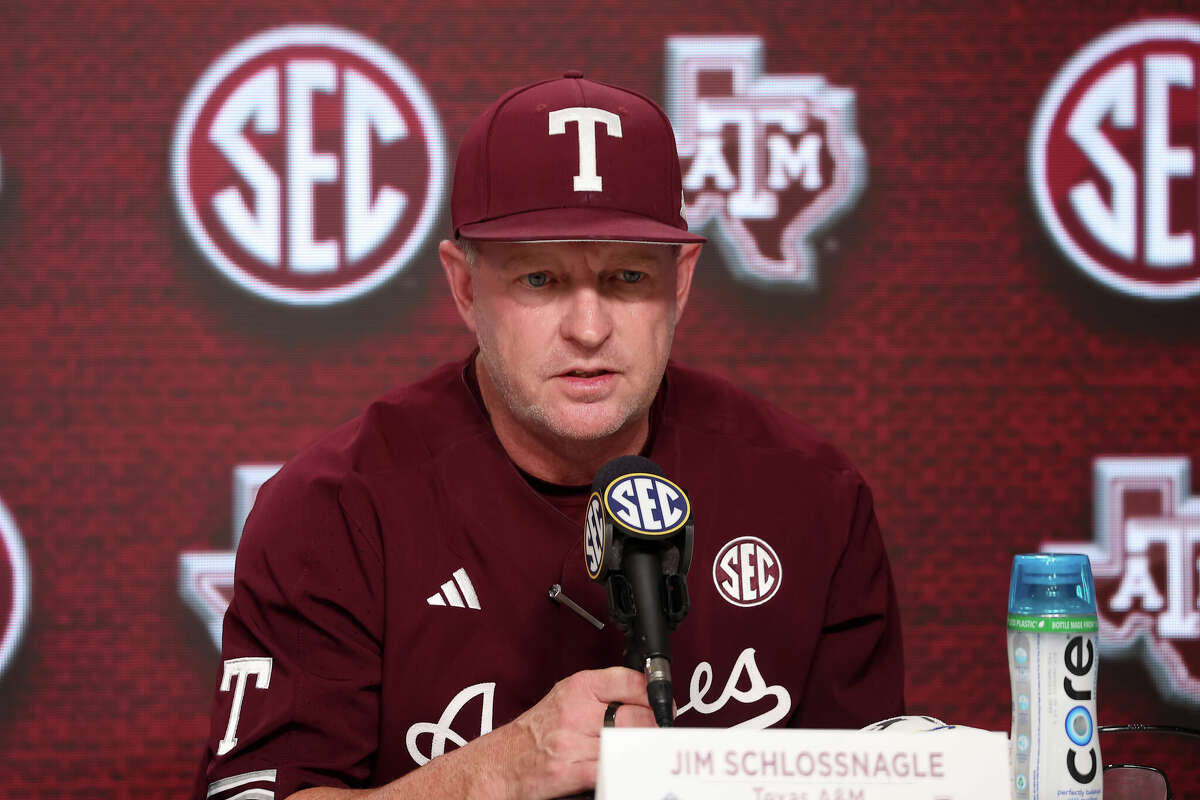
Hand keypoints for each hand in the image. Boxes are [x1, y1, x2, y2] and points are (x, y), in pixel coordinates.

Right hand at [473, 666, 656, 799]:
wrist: (501, 763)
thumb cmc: (535, 733)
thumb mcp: (565, 699)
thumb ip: (601, 695)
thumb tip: (642, 699)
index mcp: (577, 688)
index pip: (629, 681)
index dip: (654, 694)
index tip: (664, 704)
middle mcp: (575, 711)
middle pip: (635, 716)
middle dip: (654, 727)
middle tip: (660, 732)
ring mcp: (571, 742)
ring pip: (627, 744)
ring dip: (642, 750)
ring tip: (649, 751)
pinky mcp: (567, 772)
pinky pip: (609, 770)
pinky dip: (624, 771)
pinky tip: (629, 769)